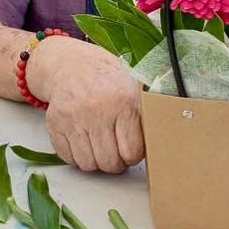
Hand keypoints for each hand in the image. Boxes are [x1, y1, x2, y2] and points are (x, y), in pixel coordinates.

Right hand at [36, 38, 144, 173]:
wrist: (69, 64)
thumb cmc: (107, 80)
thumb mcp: (134, 87)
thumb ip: (151, 110)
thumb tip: (173, 133)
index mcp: (123, 102)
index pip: (132, 152)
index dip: (132, 155)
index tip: (130, 148)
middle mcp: (97, 110)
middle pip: (109, 163)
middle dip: (114, 162)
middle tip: (115, 150)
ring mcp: (73, 117)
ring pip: (88, 164)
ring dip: (95, 160)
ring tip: (99, 144)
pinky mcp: (55, 123)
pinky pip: (68, 158)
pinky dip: (76, 156)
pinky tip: (82, 141)